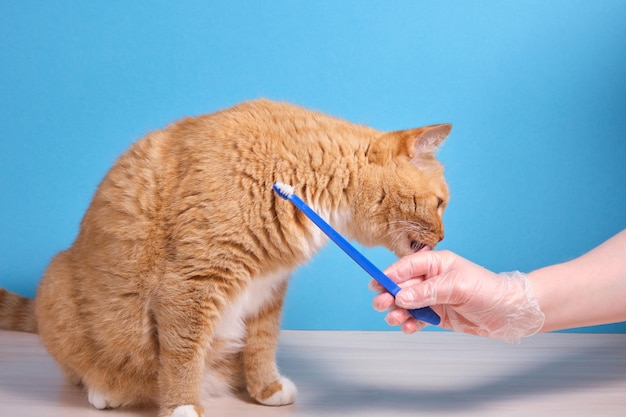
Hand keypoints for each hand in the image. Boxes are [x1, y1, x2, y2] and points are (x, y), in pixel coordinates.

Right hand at [371, 250, 544, 342]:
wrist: (509, 313)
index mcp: (436, 263)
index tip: (376, 283)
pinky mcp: (438, 315)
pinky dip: (410, 323)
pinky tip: (408, 327)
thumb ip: (428, 291)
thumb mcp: (457, 287)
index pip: (407, 266)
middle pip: (402, 286)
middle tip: (381, 303)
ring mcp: (434, 298)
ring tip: (395, 318)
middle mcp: (432, 279)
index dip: (390, 274)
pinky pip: (417, 318)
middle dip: (390, 295)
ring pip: (407, 304)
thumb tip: (402, 296)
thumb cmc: (488, 291)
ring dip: (398, 311)